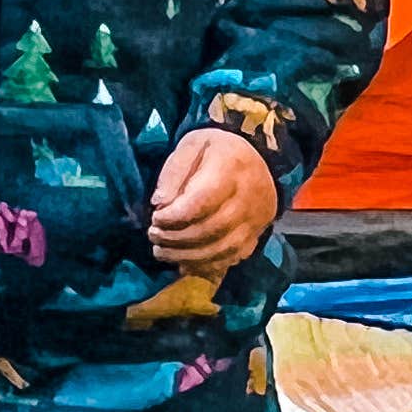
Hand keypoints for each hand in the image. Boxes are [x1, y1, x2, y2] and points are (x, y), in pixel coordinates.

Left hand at [148, 129, 278, 274]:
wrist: (258, 159)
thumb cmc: (217, 150)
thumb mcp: (192, 145)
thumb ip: (174, 171)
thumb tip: (159, 203)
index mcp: (231, 170)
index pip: (202, 202)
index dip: (174, 217)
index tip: (155, 217)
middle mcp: (249, 198)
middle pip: (211, 229)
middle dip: (177, 239)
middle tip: (153, 237)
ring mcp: (256, 220)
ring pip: (223, 250)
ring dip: (188, 257)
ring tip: (162, 252)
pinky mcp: (256, 236)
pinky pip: (232, 258)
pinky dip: (206, 266)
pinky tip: (184, 264)